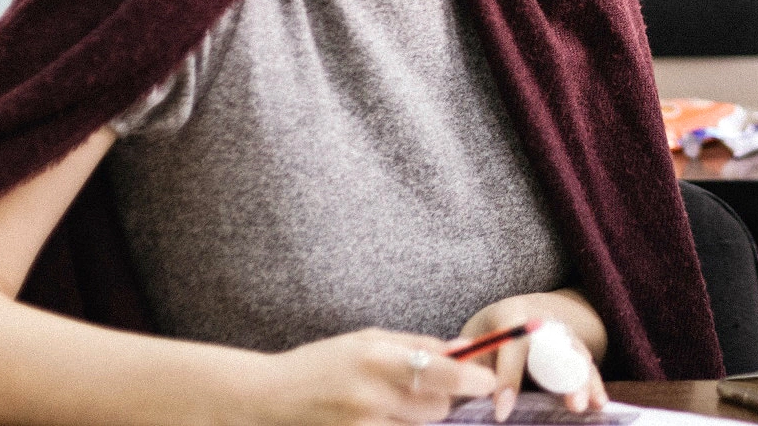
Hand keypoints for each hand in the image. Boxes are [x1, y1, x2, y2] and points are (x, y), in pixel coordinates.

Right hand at [246, 328, 495, 425]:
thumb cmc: (322, 362)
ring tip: (396, 401)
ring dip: (419, 415)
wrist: (270, 396)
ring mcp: (363, 424)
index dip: (471, 379)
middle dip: (443, 397)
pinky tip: (385, 414)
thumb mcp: (368, 340)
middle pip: (437, 406)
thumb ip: (417, 344)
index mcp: (376, 358)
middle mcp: (372, 395)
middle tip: (426, 388)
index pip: (440, 373)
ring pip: (420, 425)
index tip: (487, 380)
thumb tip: (465, 349)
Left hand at [459, 291, 609, 416]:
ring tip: (588, 405)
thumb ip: (469, 359)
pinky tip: (600, 403)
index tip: (502, 411)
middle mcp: (544, 322)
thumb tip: (452, 381)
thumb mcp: (474, 338)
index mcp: (513, 316)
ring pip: (578, 357)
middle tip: (571, 404)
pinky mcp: (575, 347)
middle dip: (564, 377)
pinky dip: (594, 384)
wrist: (521, 311)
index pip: (514, 347)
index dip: (509, 380)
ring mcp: (564, 333)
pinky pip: (587, 366)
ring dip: (585, 382)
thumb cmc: (491, 332)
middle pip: (557, 349)